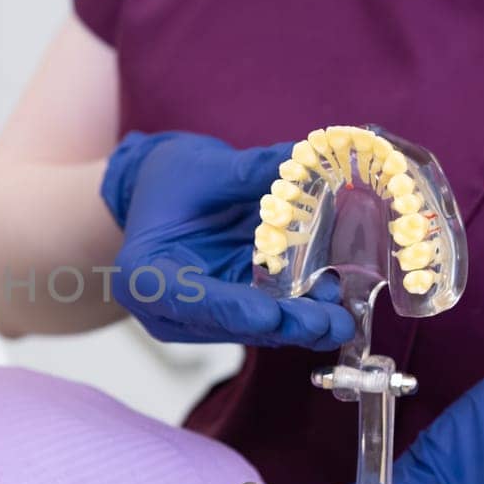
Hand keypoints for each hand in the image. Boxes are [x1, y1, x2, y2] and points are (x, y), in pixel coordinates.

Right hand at [101, 130, 353, 349]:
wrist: (160, 190)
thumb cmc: (170, 177)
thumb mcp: (203, 167)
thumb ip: (248, 170)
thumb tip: (306, 155)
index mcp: (143, 273)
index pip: (183, 298)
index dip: (229, 308)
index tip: (269, 314)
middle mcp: (168, 308)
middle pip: (227, 323)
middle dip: (281, 324)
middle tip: (326, 323)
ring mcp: (200, 316)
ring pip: (253, 327)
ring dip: (299, 323)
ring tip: (341, 318)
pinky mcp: (230, 312)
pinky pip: (266, 316)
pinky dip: (298, 310)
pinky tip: (334, 303)